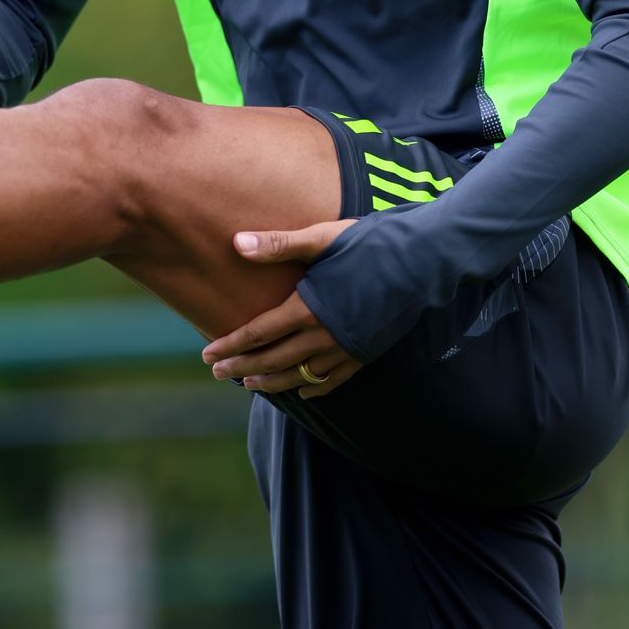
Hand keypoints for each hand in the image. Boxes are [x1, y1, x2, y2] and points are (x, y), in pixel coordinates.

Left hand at [201, 219, 360, 398]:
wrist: (422, 264)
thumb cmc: (369, 244)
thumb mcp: (322, 238)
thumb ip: (279, 244)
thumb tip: (236, 243)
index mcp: (307, 308)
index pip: (258, 334)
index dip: (230, 345)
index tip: (207, 354)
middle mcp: (323, 336)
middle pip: (272, 360)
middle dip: (242, 368)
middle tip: (217, 373)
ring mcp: (345, 350)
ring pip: (299, 375)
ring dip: (271, 382)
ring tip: (249, 385)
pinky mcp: (365, 354)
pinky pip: (332, 380)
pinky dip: (313, 387)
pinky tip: (302, 390)